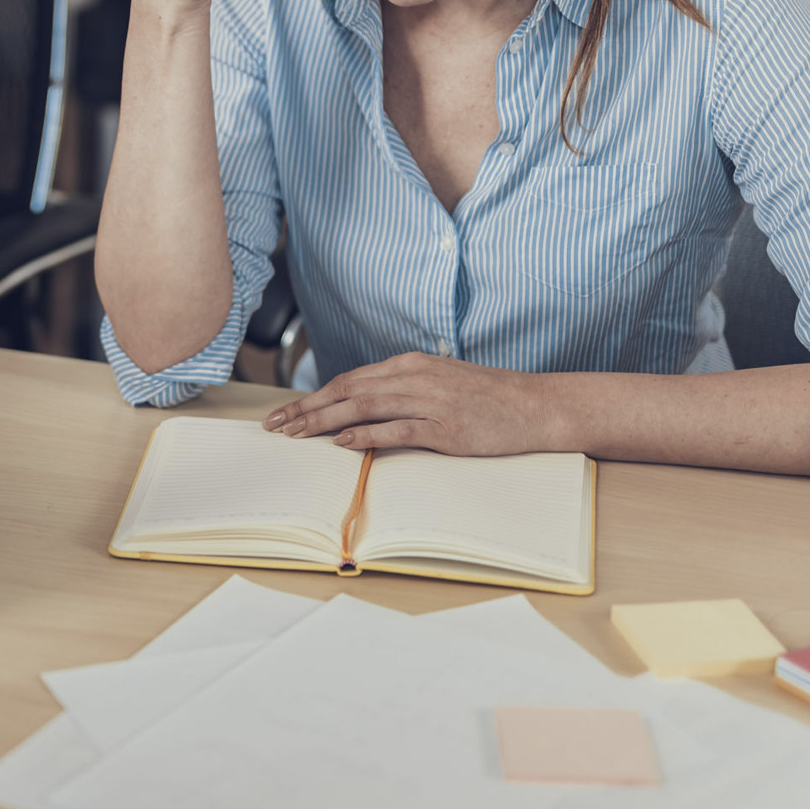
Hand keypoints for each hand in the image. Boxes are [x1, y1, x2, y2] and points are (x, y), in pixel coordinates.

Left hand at [262, 353, 558, 456]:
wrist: (534, 405)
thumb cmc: (486, 397)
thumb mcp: (438, 382)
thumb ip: (400, 390)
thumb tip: (359, 409)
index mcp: (409, 365)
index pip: (349, 380)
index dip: (313, 397)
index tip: (285, 414)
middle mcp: (414, 377)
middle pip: (347, 391)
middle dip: (306, 410)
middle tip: (275, 426)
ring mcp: (430, 400)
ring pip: (364, 407)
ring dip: (325, 422)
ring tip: (296, 435)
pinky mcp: (446, 426)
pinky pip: (397, 429)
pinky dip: (366, 435)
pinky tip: (343, 443)